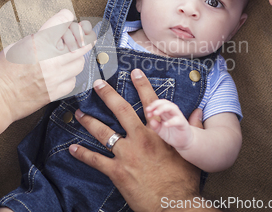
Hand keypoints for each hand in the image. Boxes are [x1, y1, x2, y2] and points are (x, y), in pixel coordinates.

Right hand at [0, 9, 93, 121]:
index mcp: (38, 44)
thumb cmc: (0, 73)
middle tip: (82, 35)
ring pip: (80, 63)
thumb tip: (51, 36)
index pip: (63, 22)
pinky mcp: (56, 92)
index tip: (67, 17)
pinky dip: (70, 76)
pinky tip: (61, 74)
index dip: (66, 17)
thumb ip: (37, 40)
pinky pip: (73, 81)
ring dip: (76, 57)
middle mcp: (51, 59)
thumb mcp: (15, 46)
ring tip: (68, 57)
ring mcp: (55, 77)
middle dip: (82, 36)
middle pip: (81, 43)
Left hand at [68, 69, 201, 211]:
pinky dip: (83, 154)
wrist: (174, 205)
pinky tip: (72, 148)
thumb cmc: (184, 181)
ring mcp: (126, 155)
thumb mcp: (191, 152)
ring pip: (103, 132)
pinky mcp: (117, 172)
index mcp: (158, 133)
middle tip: (97, 84)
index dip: (142, 86)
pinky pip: (96, 160)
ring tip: (79, 113)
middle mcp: (140, 139)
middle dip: (108, 95)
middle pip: (121, 111)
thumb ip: (193, 128)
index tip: (134, 72)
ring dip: (90, 121)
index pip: (150, 103)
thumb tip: (199, 111)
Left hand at [146, 99, 194, 150]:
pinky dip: (171, 121)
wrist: (183, 142)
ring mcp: (178, 117)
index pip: (159, 103)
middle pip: (165, 103)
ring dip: (162, 108)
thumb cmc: (171, 134)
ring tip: (155, 114)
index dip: (152, 105)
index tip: (147, 112)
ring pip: (172, 108)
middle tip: (148, 110)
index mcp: (166, 112)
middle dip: (156, 104)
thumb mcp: (160, 131)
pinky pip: (178, 120)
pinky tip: (165, 125)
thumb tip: (151, 121)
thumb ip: (155, 126)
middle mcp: (172, 112)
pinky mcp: (183, 123)